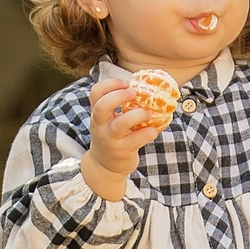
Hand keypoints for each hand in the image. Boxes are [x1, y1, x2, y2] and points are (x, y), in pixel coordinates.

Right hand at [81, 79, 170, 199]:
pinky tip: (154, 130)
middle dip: (119, 96)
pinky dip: (148, 133)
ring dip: (136, 115)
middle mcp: (100, 125)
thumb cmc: (111, 136)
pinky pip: (136, 140)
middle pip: (102, 106)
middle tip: (134, 93)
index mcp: (97, 113)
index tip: (126, 83)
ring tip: (148, 113)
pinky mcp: (122, 151)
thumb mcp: (108, 120)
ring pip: (120, 124)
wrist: (105, 165)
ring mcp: (110, 139)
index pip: (96, 93)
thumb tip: (145, 86)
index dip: (110, 84)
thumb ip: (118, 105)